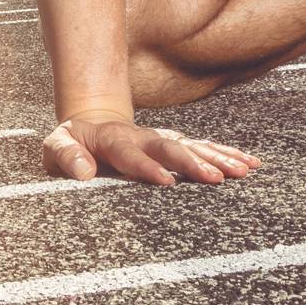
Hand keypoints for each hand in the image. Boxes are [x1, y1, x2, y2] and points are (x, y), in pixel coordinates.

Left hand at [40, 116, 262, 186]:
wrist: (92, 122)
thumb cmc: (72, 142)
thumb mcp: (55, 146)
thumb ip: (65, 156)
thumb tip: (82, 172)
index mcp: (113, 140)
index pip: (130, 154)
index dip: (147, 167)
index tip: (165, 182)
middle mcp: (143, 137)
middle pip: (170, 148)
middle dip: (193, 163)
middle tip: (216, 178)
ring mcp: (162, 139)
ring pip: (193, 146)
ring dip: (217, 158)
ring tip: (242, 171)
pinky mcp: (175, 144)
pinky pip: (204, 148)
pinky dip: (227, 154)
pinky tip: (250, 163)